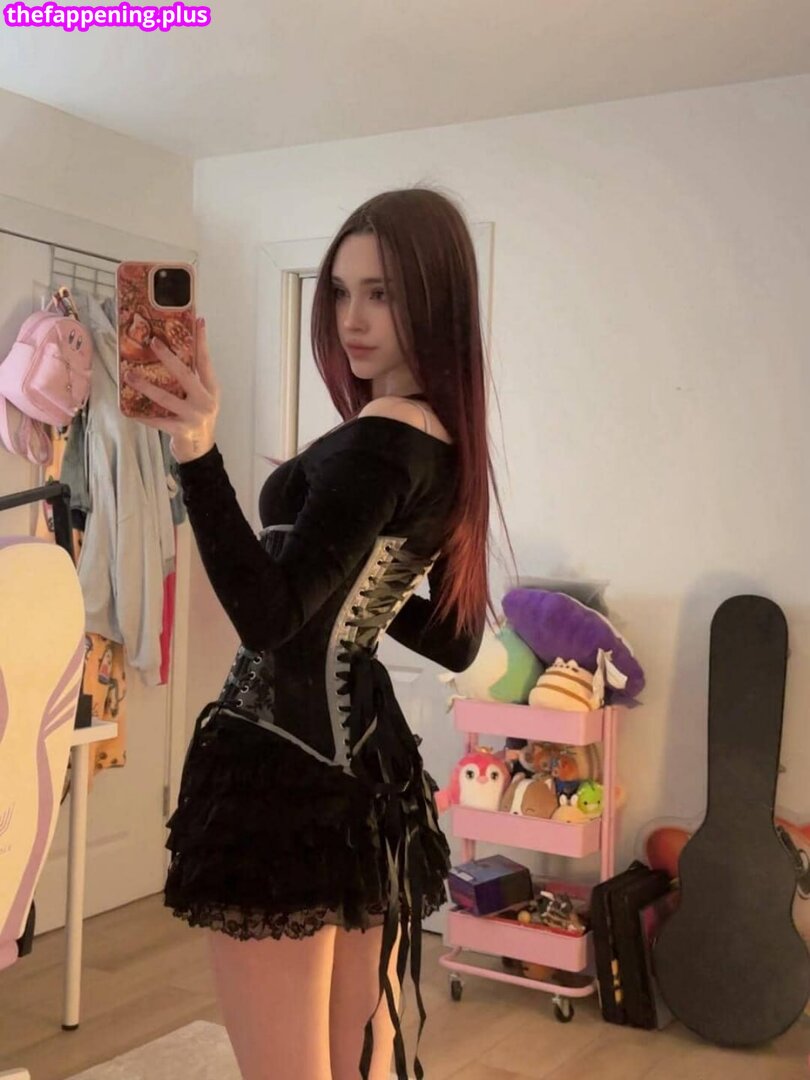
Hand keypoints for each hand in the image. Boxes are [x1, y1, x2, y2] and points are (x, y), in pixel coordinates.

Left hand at [124, 317, 219, 462]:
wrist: (201, 451)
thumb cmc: (197, 419)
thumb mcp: (201, 398)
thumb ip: (192, 381)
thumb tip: (169, 356)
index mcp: (211, 390)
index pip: (206, 362)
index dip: (202, 342)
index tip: (198, 322)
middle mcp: (205, 402)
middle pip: (186, 375)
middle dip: (168, 357)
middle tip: (153, 342)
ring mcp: (194, 417)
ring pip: (166, 398)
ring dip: (145, 385)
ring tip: (129, 374)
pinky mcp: (181, 430)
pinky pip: (157, 420)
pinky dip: (142, 414)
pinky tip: (128, 409)